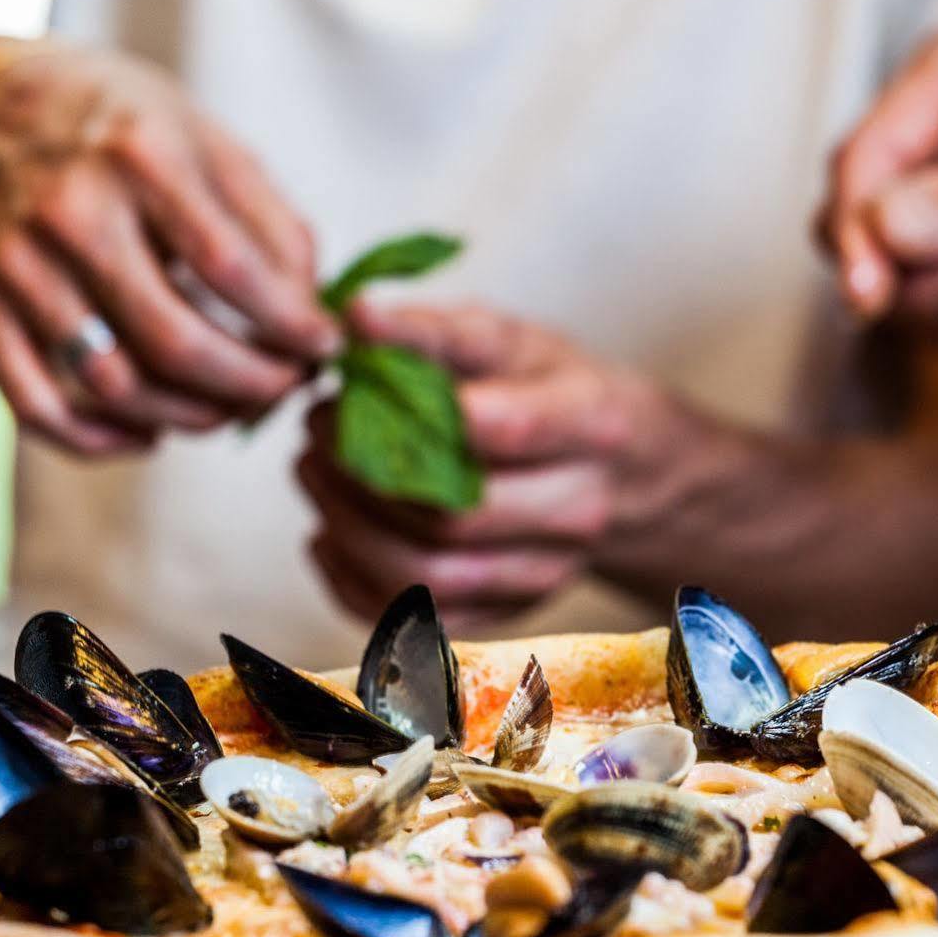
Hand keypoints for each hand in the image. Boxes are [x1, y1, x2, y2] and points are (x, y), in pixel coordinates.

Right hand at [0, 39, 339, 454]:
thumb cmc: (125, 131)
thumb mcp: (209, 142)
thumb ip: (272, 223)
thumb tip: (311, 316)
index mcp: (142, 156)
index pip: (231, 267)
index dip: (289, 323)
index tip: (325, 347)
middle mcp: (72, 209)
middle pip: (175, 340)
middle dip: (249, 386)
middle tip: (284, 390)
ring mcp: (18, 263)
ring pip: (113, 385)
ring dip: (188, 418)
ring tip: (228, 409)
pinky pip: (38, 406)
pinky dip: (101, 442)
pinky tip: (149, 435)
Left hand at [296, 303, 703, 631]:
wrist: (624, 473)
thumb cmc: (554, 390)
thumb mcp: (510, 341)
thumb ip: (433, 331)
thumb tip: (355, 316)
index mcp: (591, 423)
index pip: (506, 430)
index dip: (415, 413)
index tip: (350, 383)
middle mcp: (578, 509)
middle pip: (455, 516)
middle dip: (362, 474)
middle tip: (316, 427)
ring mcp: (545, 573)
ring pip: (427, 577)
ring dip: (347, 527)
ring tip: (313, 471)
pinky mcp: (508, 614)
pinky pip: (416, 620)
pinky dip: (352, 581)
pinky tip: (329, 532)